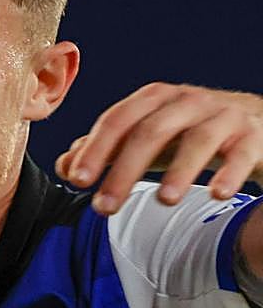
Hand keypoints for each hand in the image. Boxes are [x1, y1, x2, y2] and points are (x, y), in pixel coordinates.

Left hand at [56, 83, 262, 214]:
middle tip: (104, 207)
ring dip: (179, 172)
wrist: (259, 125)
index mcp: (155, 100)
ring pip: (199, 141)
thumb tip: (64, 166)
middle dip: (124, 171)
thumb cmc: (192, 132)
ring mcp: (224, 116)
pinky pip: (242, 153)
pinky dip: (230, 173)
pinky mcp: (254, 135)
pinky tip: (217, 194)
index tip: (77, 180)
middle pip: (151, 132)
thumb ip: (107, 151)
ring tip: (164, 201)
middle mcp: (188, 102)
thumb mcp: (148, 139)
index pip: (117, 120)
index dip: (95, 149)